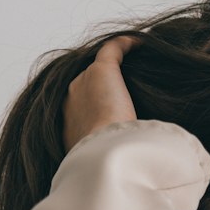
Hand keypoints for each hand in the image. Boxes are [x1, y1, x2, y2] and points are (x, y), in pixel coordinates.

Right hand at [62, 33, 141, 153]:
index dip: (97, 110)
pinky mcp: (101, 71)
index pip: (82, 112)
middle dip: (103, 90)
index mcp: (68, 125)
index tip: (114, 114)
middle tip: (127, 93)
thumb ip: (106, 156)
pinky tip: (142, 44)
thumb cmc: (104, 165)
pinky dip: (126, 45)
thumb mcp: (99, 163)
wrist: (104, 156)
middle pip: (88, 88)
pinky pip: (113, 49)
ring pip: (101, 69)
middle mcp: (70, 100)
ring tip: (137, 71)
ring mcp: (83, 83)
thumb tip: (127, 161)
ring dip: (116, 68)